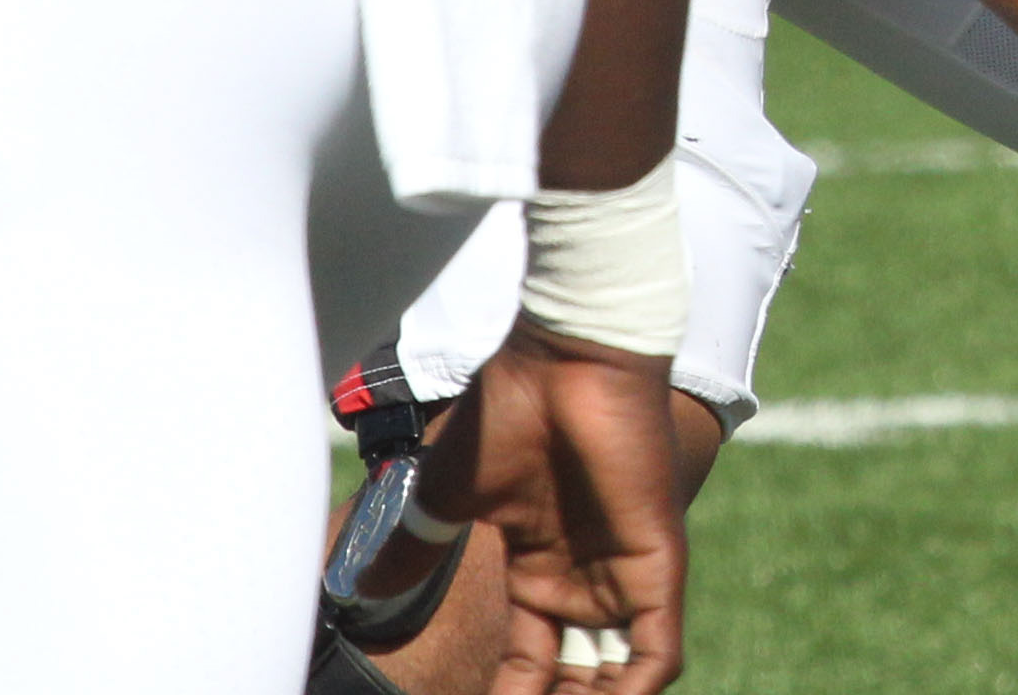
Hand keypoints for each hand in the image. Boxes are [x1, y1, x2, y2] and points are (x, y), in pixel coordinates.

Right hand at [415, 317, 686, 692]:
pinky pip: (659, 652)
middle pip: (575, 680)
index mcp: (539, 572)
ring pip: (619, 677)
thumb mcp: (447, 500)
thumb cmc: (510, 413)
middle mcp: (585, 582)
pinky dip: (634, 692)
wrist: (564, 357)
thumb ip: (414, 550)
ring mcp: (623, 575)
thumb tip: (359, 589)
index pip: (529, 666)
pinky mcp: (657, 565)